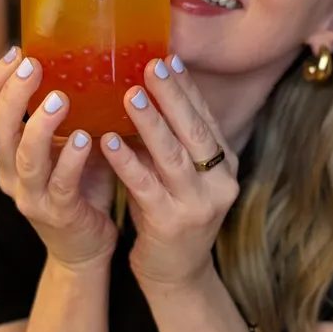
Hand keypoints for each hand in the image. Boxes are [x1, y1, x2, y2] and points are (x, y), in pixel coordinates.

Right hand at [0, 47, 117, 269]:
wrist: (86, 247)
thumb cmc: (82, 185)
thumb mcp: (71, 143)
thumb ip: (72, 112)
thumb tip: (95, 60)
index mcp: (8, 154)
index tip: (16, 51)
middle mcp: (11, 174)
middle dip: (12, 96)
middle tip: (32, 66)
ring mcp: (32, 197)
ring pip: (25, 159)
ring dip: (40, 127)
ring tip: (58, 99)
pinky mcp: (59, 215)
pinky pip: (61, 185)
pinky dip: (71, 160)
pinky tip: (86, 140)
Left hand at [99, 56, 239, 288]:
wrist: (176, 275)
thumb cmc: (169, 214)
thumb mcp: (177, 175)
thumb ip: (168, 141)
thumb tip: (139, 90)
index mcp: (225, 164)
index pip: (206, 117)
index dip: (187, 88)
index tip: (169, 56)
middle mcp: (220, 182)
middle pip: (195, 130)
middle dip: (173, 95)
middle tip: (151, 64)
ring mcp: (199, 204)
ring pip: (174, 155)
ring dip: (151, 121)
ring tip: (130, 93)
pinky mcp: (171, 224)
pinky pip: (146, 186)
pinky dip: (127, 161)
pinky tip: (107, 141)